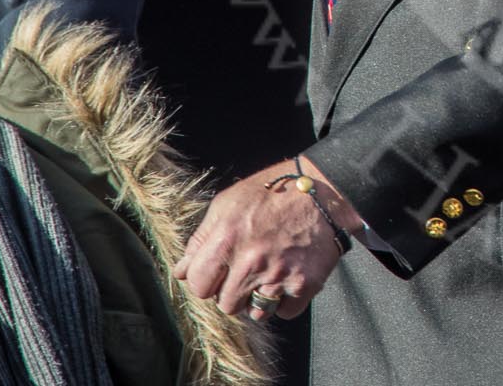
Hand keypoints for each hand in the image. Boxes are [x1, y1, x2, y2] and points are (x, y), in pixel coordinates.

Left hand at [173, 158, 353, 320]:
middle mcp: (251, 260)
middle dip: (234, 291)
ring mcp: (279, 274)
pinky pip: (286, 312)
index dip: (207, 280)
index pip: (199, 286)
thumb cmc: (272, 193)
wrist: (322, 188)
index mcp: (227, 239)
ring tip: (269, 274)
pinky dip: (287, 300)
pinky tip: (289, 277)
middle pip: (226, 305)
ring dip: (260, 299)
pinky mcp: (305, 283)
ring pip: (256, 314)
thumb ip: (201, 239)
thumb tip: (181, 272)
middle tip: (248, 271)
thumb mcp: (228, 203)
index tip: (220, 272)